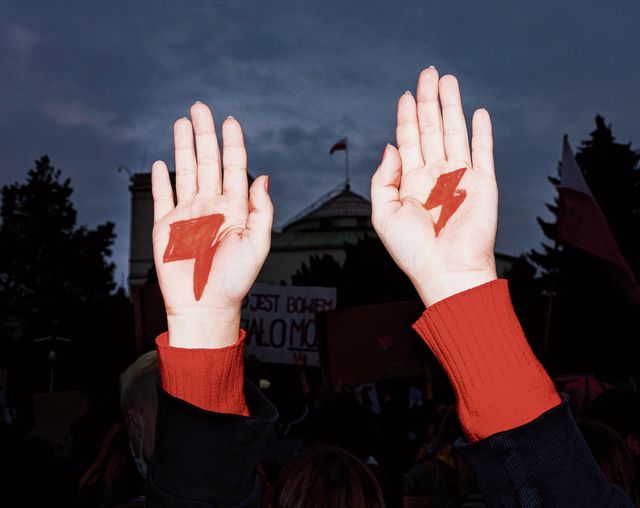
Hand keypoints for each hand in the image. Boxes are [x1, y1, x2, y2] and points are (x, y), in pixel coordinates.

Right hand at [152, 102, 272, 347]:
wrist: (205, 306)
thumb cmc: (234, 280)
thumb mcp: (257, 245)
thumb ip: (261, 210)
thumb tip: (263, 177)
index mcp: (235, 208)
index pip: (234, 167)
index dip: (232, 144)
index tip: (231, 121)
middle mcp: (211, 205)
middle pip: (207, 161)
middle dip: (205, 134)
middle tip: (200, 107)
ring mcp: (188, 213)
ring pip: (185, 172)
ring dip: (183, 147)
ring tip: (183, 122)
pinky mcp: (166, 226)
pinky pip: (163, 196)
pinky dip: (161, 179)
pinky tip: (161, 163)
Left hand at [371, 68, 497, 305]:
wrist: (446, 272)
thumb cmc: (413, 251)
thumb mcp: (383, 214)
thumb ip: (383, 178)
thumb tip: (390, 146)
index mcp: (412, 182)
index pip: (408, 140)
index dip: (405, 117)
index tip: (405, 94)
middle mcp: (435, 176)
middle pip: (430, 129)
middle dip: (428, 100)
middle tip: (428, 73)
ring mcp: (460, 178)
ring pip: (454, 132)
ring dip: (452, 106)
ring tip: (448, 80)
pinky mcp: (483, 184)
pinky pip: (482, 151)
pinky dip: (481, 132)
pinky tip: (477, 113)